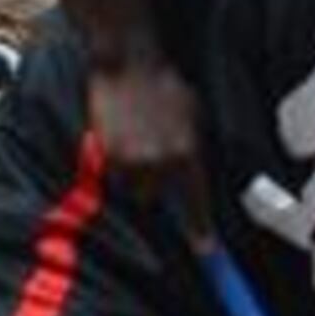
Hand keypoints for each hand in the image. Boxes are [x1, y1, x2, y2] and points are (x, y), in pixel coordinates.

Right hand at [87, 47, 203, 223]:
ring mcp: (131, 161)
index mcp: (188, 155)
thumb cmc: (167, 85)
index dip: (201, 232)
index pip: (196, 206)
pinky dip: (120, 164)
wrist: (127, 62)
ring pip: (136, 190)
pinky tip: (124, 137)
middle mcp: (160, 164)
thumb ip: (196, 151)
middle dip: (160, 188)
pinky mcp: (107, 154)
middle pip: (159, 201)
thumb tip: (199, 182)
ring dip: (138, 175)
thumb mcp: (195, 117)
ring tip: (140, 142)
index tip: (207, 253)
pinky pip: (116, 175)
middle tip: (156, 158)